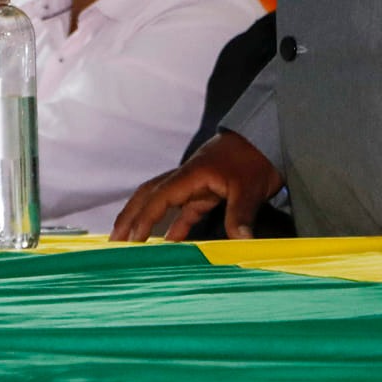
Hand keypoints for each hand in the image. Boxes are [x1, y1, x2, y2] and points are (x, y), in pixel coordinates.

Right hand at [109, 131, 283, 241]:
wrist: (267, 138)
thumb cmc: (255, 158)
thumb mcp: (250, 187)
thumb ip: (240, 214)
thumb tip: (239, 241)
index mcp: (191, 174)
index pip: (159, 197)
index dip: (144, 218)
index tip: (131, 238)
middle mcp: (187, 178)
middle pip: (148, 195)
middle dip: (129, 216)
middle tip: (114, 240)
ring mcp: (194, 184)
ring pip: (161, 202)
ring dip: (145, 219)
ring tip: (132, 242)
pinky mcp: (205, 191)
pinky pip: (182, 210)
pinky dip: (172, 225)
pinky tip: (169, 243)